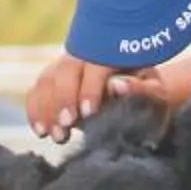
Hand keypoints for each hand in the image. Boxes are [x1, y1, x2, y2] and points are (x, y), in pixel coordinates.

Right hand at [24, 55, 170, 141]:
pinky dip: (35, 110)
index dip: (89, 89)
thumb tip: (117, 85)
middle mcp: (85, 56)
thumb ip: (141, 89)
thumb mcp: (156, 93)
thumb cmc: (151, 95)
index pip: (94, 67)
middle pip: (65, 70)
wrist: (141, 93)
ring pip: (47, 79)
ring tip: (56, 135)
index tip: (88, 114)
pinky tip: (40, 130)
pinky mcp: (54, 80)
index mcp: (112, 54)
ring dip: (46, 108)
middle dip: (62, 99)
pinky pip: (37, 90)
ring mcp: (67, 67)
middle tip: (67, 127)